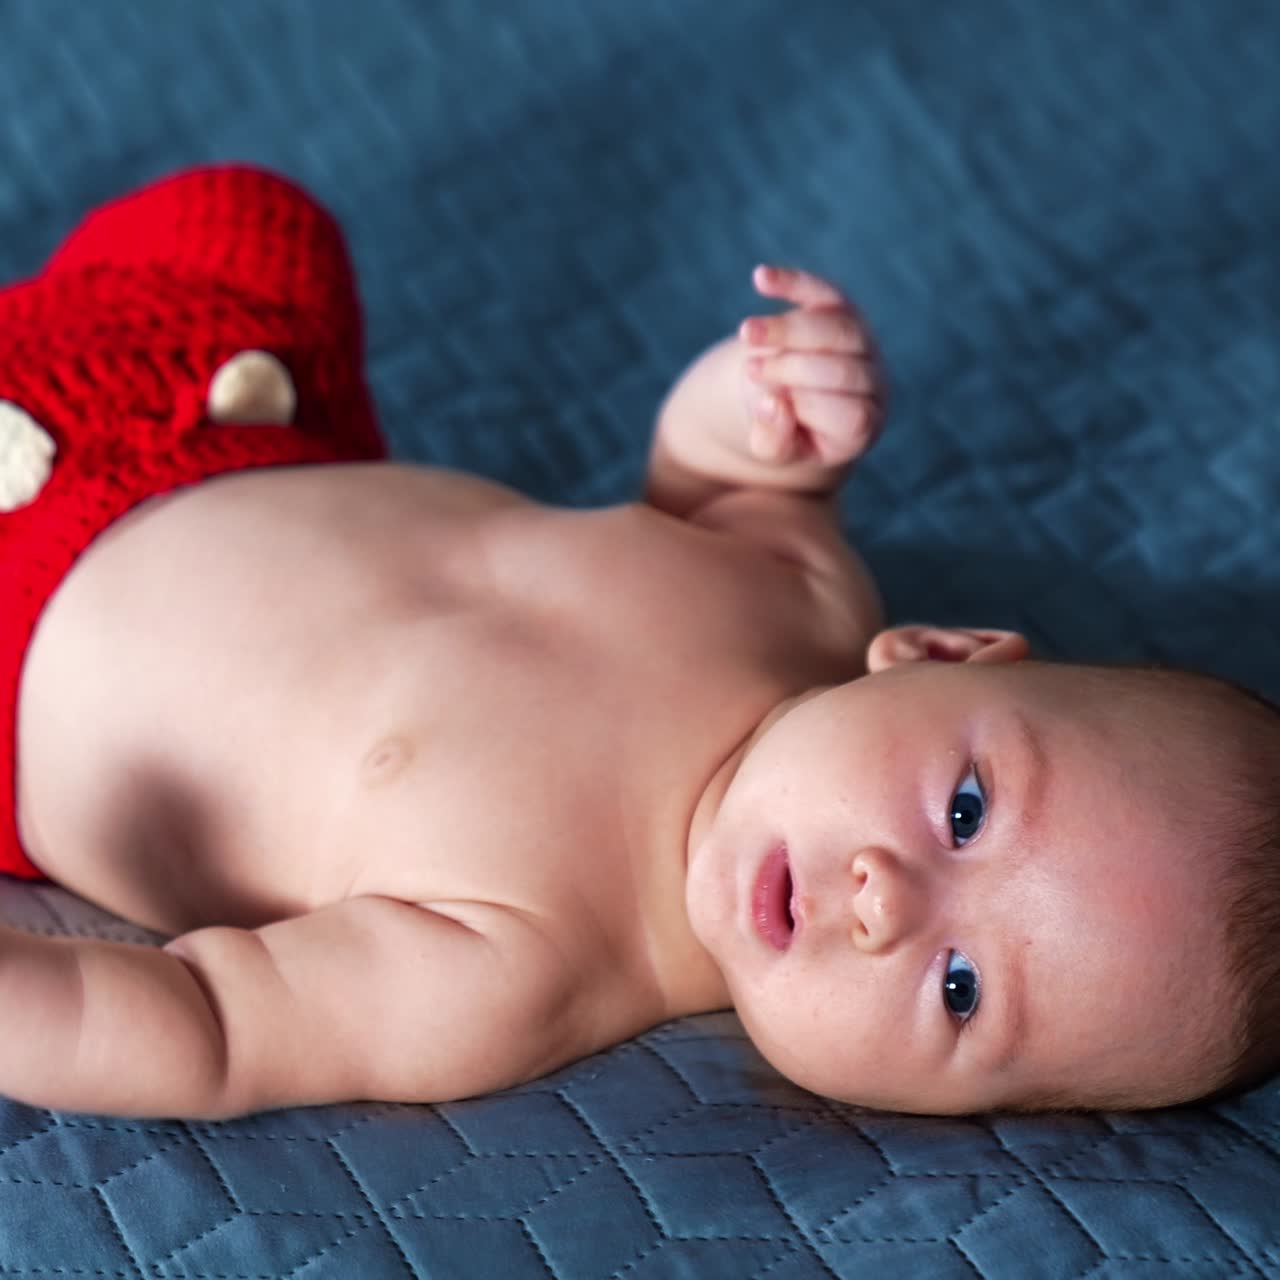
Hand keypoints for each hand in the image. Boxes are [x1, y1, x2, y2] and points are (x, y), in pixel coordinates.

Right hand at [737, 265, 885, 467]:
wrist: (790, 399)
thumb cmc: (786, 431)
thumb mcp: (777, 449)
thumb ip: (775, 439)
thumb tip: (773, 403)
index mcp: (865, 423)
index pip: (850, 414)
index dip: (809, 405)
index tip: (768, 400)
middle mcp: (874, 380)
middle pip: (845, 370)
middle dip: (794, 368)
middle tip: (752, 371)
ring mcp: (863, 341)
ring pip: (838, 328)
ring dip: (789, 328)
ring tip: (747, 333)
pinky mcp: (843, 307)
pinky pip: (824, 290)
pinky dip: (793, 283)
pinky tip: (761, 278)